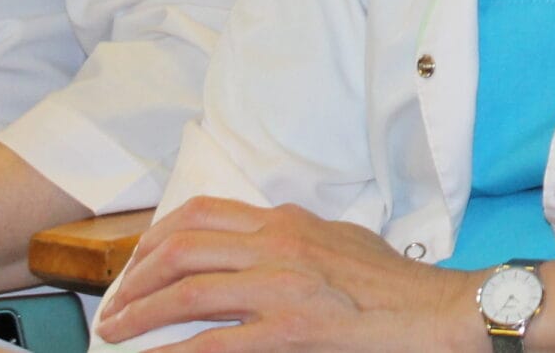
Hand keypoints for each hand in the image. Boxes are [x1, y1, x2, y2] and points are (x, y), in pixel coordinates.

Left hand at [94, 200, 476, 351]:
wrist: (441, 312)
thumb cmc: (398, 286)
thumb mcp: (341, 241)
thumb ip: (296, 241)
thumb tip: (258, 249)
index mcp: (288, 223)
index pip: (202, 214)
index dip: (155, 236)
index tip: (134, 262)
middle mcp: (279, 245)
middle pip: (181, 246)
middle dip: (133, 277)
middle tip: (113, 304)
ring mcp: (283, 287)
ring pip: (187, 290)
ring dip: (140, 313)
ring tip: (116, 333)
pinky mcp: (292, 330)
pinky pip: (215, 342)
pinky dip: (174, 352)